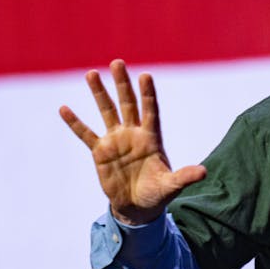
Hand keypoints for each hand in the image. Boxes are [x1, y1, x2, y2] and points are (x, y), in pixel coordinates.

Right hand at [59, 59, 205, 225]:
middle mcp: (134, 134)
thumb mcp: (171, 186)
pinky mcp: (100, 152)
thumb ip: (185, 177)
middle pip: (128, 104)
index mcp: (152, 138)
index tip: (146, 75)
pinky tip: (64, 108)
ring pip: (107, 112)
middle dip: (123, 84)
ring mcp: (116, 141)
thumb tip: (204, 172)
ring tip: (92, 74)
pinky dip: (75, 123)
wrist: (138, 206)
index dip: (148, 94)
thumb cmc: (158, 193)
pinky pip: (86, 134)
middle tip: (118, 63)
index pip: (150, 111)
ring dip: (100, 94)